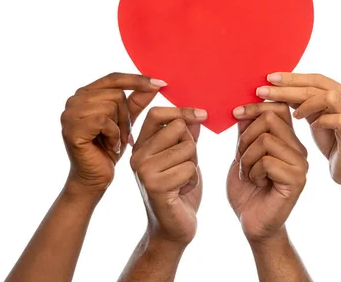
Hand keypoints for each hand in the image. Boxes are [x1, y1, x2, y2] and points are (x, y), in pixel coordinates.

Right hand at [60, 72, 164, 194]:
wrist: (94, 178)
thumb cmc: (108, 149)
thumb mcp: (126, 121)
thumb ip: (137, 101)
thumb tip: (156, 84)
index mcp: (85, 94)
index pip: (114, 78)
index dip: (137, 80)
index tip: (161, 84)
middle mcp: (74, 100)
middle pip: (116, 93)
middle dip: (126, 115)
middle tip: (123, 134)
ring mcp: (70, 114)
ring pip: (111, 106)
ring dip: (120, 126)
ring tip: (116, 140)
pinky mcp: (72, 129)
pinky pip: (104, 120)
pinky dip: (113, 134)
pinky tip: (110, 146)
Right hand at [130, 107, 206, 244]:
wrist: (172, 229)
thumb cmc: (178, 191)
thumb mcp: (183, 158)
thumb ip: (186, 136)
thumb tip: (196, 113)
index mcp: (141, 145)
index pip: (157, 113)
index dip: (181, 110)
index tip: (202, 115)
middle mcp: (137, 155)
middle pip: (178, 128)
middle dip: (191, 145)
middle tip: (184, 165)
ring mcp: (144, 170)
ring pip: (187, 148)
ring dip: (193, 165)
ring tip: (182, 180)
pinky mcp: (155, 185)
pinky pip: (189, 168)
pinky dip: (193, 180)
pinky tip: (181, 192)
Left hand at [228, 102, 307, 242]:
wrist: (253, 223)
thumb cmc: (247, 189)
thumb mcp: (242, 153)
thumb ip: (247, 131)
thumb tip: (244, 103)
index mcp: (287, 139)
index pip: (278, 107)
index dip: (255, 106)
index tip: (235, 113)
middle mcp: (298, 148)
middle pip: (270, 119)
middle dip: (245, 138)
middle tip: (241, 159)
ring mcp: (300, 164)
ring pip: (265, 140)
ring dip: (246, 158)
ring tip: (249, 174)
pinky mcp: (297, 180)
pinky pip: (267, 161)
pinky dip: (252, 172)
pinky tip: (257, 183)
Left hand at [256, 72, 340, 186]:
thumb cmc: (331, 140)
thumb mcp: (314, 116)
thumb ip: (302, 100)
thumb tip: (277, 85)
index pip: (316, 78)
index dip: (292, 77)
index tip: (269, 78)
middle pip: (317, 85)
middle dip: (288, 87)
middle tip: (263, 91)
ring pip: (328, 97)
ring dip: (306, 104)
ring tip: (294, 115)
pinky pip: (338, 119)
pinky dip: (322, 121)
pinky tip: (313, 126)